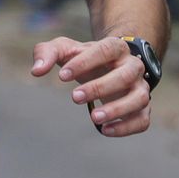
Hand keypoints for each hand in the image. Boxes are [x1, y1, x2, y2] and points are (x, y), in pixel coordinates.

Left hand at [31, 36, 152, 136]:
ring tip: (94, 118)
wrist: (108, 65)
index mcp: (115, 47)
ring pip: (140, 98)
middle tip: (75, 97)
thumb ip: (46, 53)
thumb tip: (36, 71)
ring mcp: (140, 88)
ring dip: (118, 109)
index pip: (105, 50)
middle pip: (125, 76)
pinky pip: (142, 120)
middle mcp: (133, 66)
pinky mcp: (142, 108)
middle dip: (100, 87)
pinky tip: (105, 130)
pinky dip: (127, 127)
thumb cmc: (83, 57)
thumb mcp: (64, 49)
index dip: (84, 62)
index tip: (62, 77)